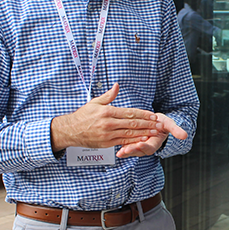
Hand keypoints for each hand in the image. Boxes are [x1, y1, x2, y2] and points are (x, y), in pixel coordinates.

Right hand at [50, 84, 170, 152]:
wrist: (70, 131)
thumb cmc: (83, 116)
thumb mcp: (95, 102)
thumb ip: (108, 95)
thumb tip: (117, 86)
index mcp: (107, 112)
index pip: (130, 113)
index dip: (143, 114)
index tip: (153, 115)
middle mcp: (109, 123)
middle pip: (132, 124)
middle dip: (147, 124)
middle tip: (158, 124)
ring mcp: (108, 134)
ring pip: (130, 134)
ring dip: (144, 133)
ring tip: (154, 132)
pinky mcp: (107, 143)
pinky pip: (123, 141)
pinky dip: (134, 141)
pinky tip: (143, 139)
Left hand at [116, 113, 187, 157]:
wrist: (155, 122)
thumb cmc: (162, 123)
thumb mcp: (170, 124)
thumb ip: (176, 130)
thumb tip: (185, 135)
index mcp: (155, 143)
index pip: (150, 147)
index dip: (145, 146)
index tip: (140, 144)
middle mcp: (146, 145)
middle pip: (139, 151)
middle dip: (132, 151)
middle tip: (125, 151)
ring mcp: (138, 144)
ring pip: (131, 149)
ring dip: (125, 151)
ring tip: (120, 152)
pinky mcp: (131, 141)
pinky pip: (126, 145)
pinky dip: (121, 145)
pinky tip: (115, 144)